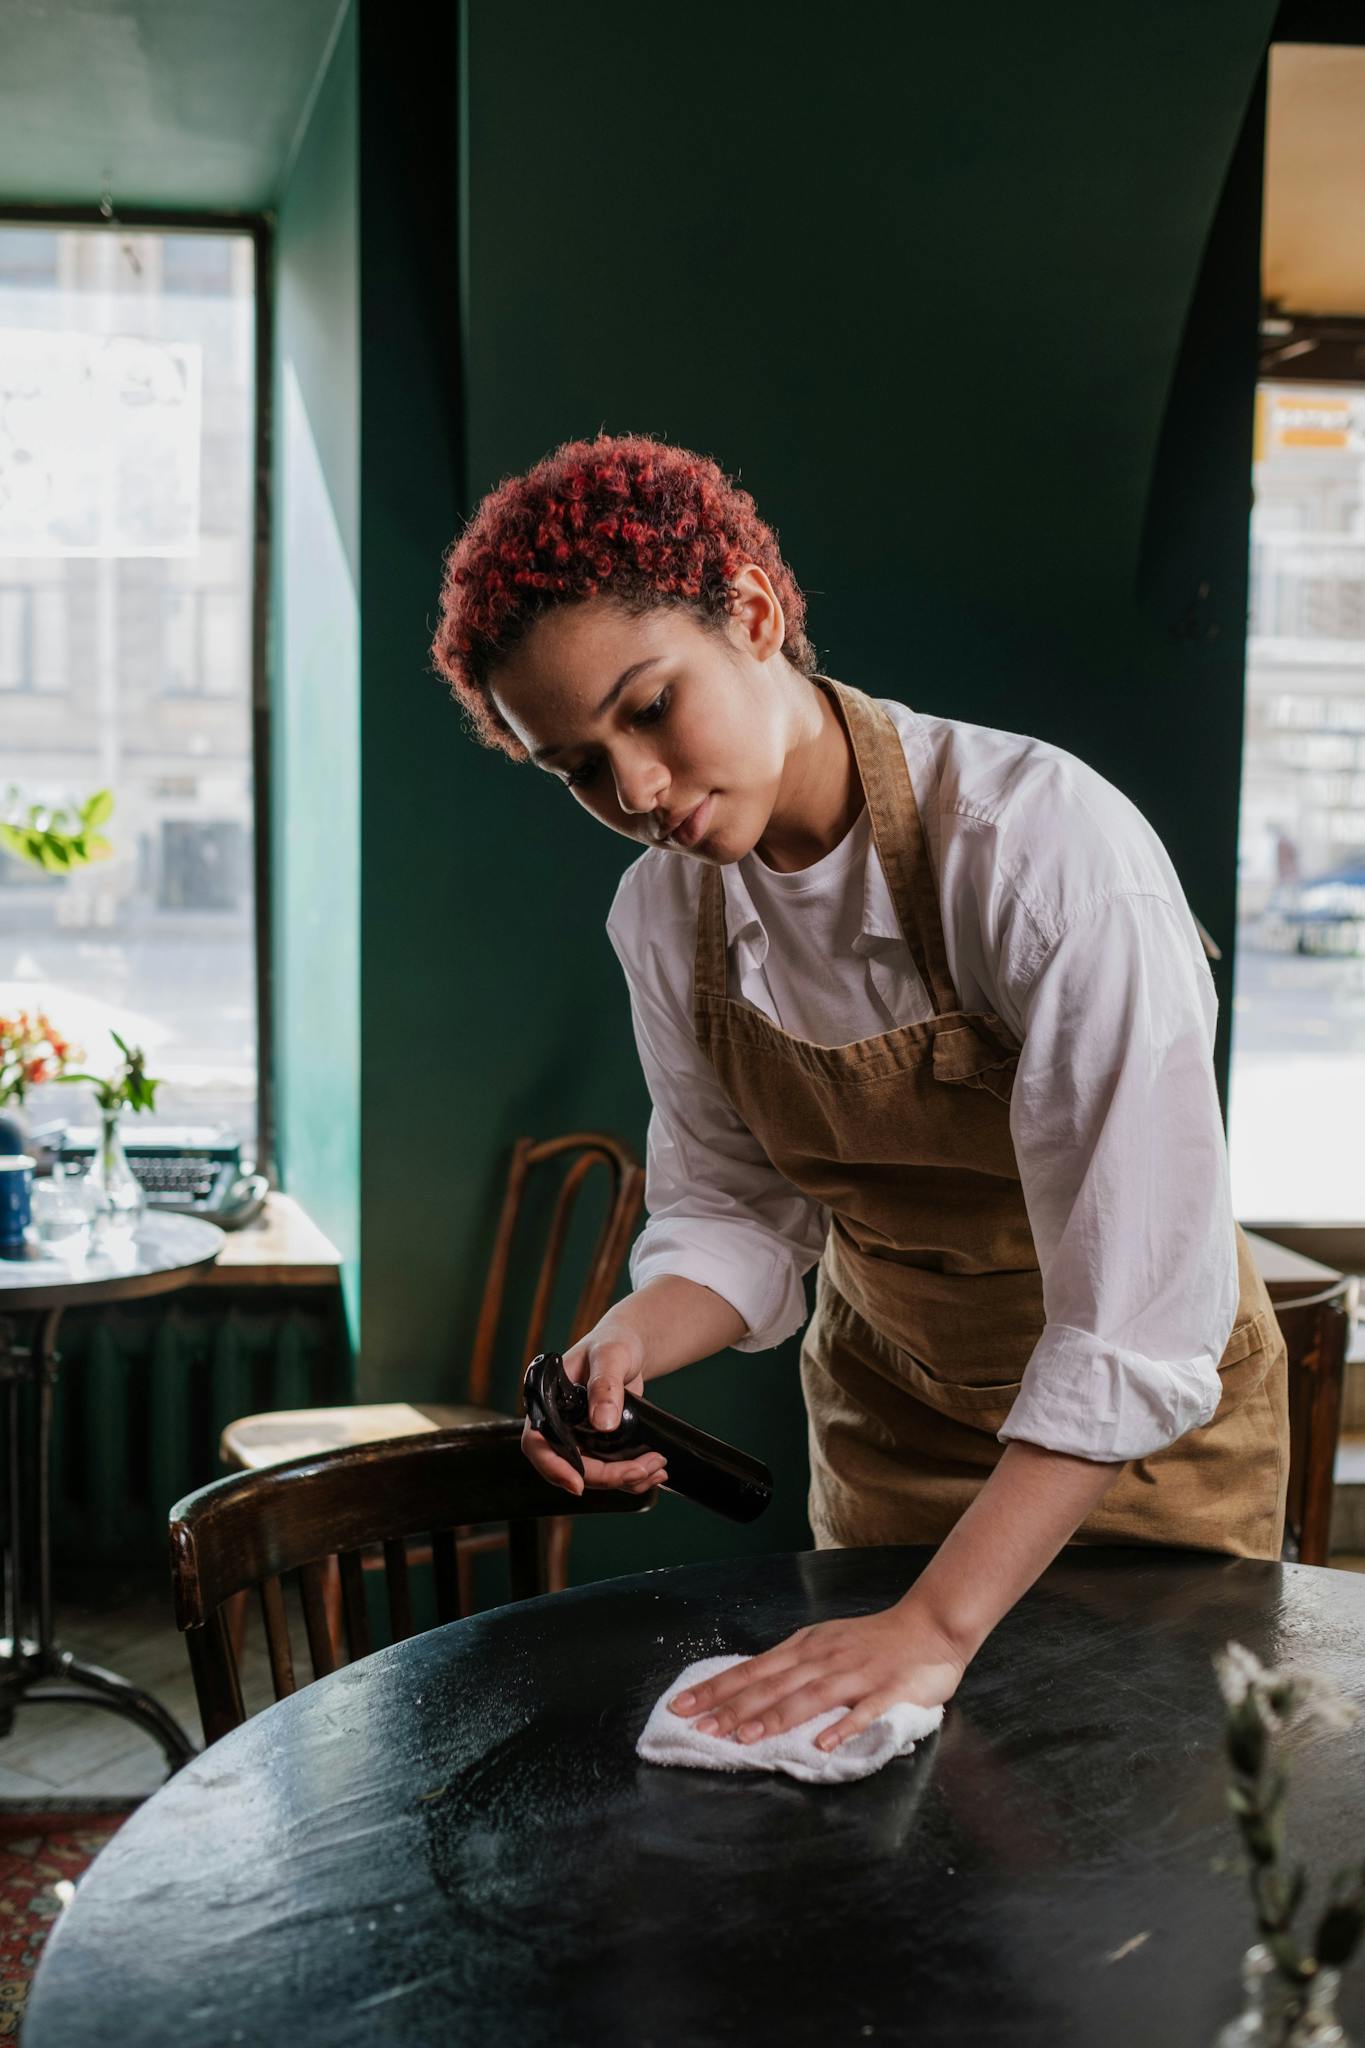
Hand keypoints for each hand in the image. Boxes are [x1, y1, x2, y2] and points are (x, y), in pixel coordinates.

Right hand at [520, 1323, 667, 1498]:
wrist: (630, 1347)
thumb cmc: (613, 1342)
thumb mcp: (610, 1355)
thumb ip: (604, 1385)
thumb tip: (603, 1424)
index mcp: (548, 1403)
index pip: (537, 1443)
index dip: (553, 1467)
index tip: (577, 1484)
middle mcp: (559, 1425)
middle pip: (572, 1467)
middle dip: (608, 1476)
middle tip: (642, 1470)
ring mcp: (579, 1438)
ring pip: (594, 1475)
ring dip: (625, 1479)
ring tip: (657, 1467)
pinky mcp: (600, 1445)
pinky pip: (611, 1470)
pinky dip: (633, 1476)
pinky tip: (656, 1470)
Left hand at [667, 1601, 965, 1752]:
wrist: (930, 1627)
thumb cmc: (872, 1641)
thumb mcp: (823, 1645)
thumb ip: (791, 1668)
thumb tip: (747, 1692)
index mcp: (805, 1648)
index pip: (752, 1670)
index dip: (716, 1688)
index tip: (682, 1706)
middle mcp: (823, 1659)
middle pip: (772, 1685)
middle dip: (733, 1708)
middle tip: (699, 1728)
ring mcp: (855, 1674)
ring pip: (809, 1698)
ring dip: (775, 1718)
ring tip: (745, 1738)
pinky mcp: (888, 1690)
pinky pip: (863, 1711)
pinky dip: (842, 1727)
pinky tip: (822, 1745)